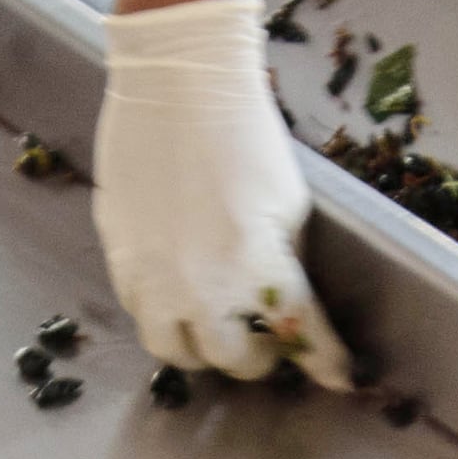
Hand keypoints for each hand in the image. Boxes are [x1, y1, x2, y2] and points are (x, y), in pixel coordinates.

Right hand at [95, 0, 355, 386]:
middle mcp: (203, 285)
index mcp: (259, 267)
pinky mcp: (118, 254)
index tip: (339, 376)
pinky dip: (165, 314)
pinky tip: (179, 291)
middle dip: (256, 357)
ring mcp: (153, 275)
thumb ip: (286, 262)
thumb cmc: (245, 133)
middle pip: (230, 360)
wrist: (176, 82)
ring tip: (215, 325)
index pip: (301, 336)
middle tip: (265, 340)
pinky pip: (139, 311)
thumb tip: (284, 302)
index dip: (326, 363)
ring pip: (174, 349)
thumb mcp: (290, 202)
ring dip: (201, 347)